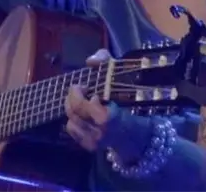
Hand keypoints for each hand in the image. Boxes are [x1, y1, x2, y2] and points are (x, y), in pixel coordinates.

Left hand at [64, 49, 200, 163]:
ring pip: (70, 120)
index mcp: (107, 116)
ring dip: (72, 107)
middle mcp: (99, 131)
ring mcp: (94, 141)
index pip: (81, 105)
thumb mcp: (118, 72)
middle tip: (79, 89)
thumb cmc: (127, 97)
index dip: (78, 93)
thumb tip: (90, 61)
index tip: (85, 86)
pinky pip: (72, 130)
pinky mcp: (90, 146)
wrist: (136, 129)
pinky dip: (73, 119)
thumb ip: (104, 59)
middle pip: (73, 111)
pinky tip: (82, 114)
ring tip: (81, 101)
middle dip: (72, 96)